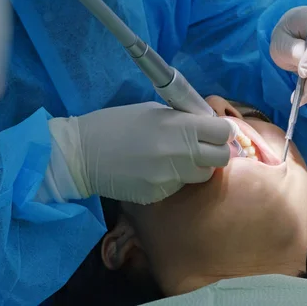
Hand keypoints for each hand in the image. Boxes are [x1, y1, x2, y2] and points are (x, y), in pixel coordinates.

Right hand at [48, 102, 232, 203]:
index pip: (224, 132)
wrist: (82, 154)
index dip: (221, 131)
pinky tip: (156, 170)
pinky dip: (175, 179)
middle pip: (222, 158)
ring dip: (197, 167)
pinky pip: (180, 186)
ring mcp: (170, 178)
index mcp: (180, 127)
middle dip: (215, 151)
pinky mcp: (159, 195)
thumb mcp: (154, 112)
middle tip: (201, 147)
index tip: (213, 131)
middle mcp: (180, 154)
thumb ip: (184, 120)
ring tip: (177, 159)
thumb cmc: (116, 123)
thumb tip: (208, 126)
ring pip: (203, 175)